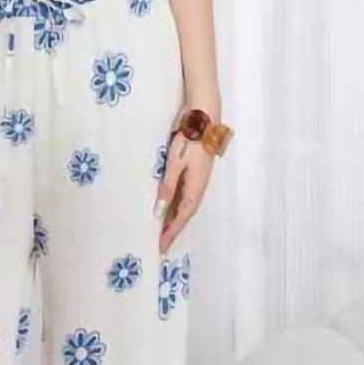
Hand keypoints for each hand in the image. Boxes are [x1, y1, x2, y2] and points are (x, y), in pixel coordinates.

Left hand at [154, 129, 214, 253]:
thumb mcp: (175, 164)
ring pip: (185, 206)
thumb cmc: (189, 139)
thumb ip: (168, 188)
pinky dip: (176, 206)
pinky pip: (185, 196)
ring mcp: (198, 180)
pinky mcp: (195, 172)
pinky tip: (168, 209)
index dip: (171, 233)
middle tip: (159, 244)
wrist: (204, 118)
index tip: (160, 247)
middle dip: (172, 230)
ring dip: (174, 219)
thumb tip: (160, 212)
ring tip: (161, 231)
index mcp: (196, 188)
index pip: (182, 217)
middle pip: (184, 215)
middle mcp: (199, 187)